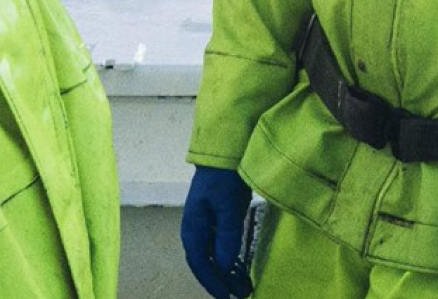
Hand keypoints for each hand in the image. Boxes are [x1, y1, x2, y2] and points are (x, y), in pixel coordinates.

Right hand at [179, 166, 253, 297]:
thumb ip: (227, 236)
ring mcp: (207, 226)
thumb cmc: (224, 177)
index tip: (226, 296)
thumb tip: (225, 266)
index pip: (200, 263)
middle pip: (207, 263)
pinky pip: (222, 247)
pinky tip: (242, 267)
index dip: (213, 281)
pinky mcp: (218, 221)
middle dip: (222, 281)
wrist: (225, 153)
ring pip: (215, 256)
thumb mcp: (227, 206)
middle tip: (239, 294)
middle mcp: (196, 230)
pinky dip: (231, 259)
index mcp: (193, 228)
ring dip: (228, 272)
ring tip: (244, 285)